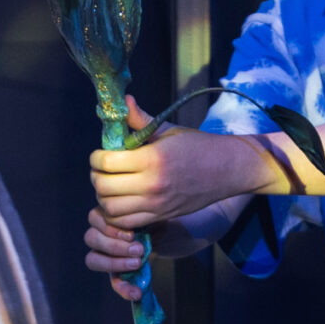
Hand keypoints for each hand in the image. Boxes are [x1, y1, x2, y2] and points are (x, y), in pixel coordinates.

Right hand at [83, 207, 145, 302]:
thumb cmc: (152, 220)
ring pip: (92, 260)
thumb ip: (142, 219)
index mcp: (105, 217)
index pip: (94, 218)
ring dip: (115, 263)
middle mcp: (99, 235)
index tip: (132, 235)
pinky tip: (137, 293)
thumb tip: (140, 230)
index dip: (109, 228)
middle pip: (90, 238)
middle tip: (138, 250)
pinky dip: (125, 289)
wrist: (161, 235)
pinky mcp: (115, 273)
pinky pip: (113, 283)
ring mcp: (104, 255)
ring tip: (137, 263)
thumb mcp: (149, 216)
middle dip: (114, 246)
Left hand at [89, 96, 271, 232]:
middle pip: (103, 187)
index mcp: (153, 158)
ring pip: (111, 209)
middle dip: (96, 177)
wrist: (228, 169)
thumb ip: (140, 119)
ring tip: (111, 186)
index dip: (96, 158)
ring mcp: (156, 204)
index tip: (100, 154)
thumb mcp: (168, 129)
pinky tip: (121, 201)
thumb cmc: (198, 145)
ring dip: (104, 197)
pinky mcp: (161, 217)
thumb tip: (123, 101)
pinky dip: (117, 215)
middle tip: (102, 170)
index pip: (106, 163)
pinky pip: (127, 223)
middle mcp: (152, 185)